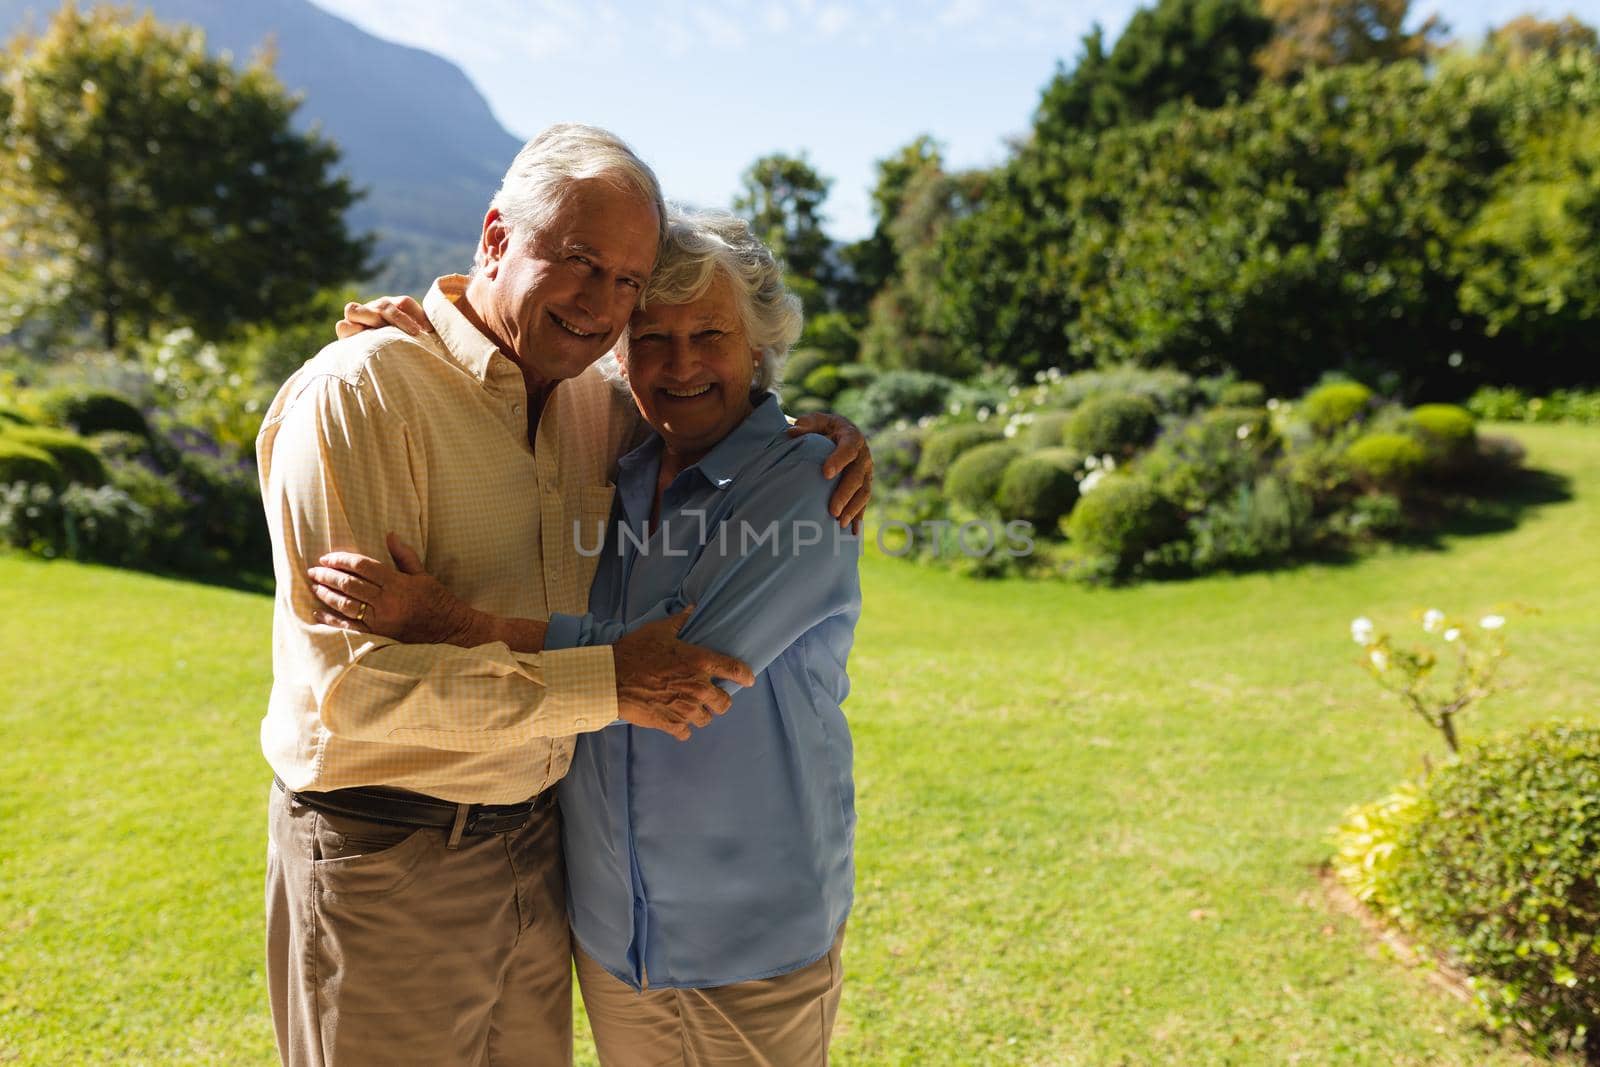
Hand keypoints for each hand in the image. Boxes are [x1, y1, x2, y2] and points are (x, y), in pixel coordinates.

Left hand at [307, 534, 473, 643]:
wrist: (451, 628)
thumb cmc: (438, 599)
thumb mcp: (423, 574)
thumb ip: (404, 555)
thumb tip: (390, 535)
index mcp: (398, 583)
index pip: (363, 567)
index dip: (341, 560)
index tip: (327, 558)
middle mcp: (388, 601)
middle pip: (350, 585)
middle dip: (328, 576)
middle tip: (313, 571)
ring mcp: (383, 620)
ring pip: (347, 605)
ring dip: (327, 595)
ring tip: (315, 587)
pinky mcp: (380, 635)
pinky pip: (350, 627)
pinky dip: (332, 620)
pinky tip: (318, 613)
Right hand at [334, 295, 433, 339]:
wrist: (371, 361)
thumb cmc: (401, 346)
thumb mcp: (413, 338)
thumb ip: (422, 331)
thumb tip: (432, 329)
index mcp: (393, 307)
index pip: (404, 303)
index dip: (417, 314)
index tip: (428, 330)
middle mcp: (374, 309)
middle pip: (384, 305)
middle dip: (397, 317)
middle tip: (413, 333)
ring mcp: (357, 318)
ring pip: (355, 309)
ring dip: (370, 319)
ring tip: (383, 333)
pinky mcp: (345, 331)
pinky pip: (343, 326)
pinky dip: (352, 331)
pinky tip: (365, 342)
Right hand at [611, 608, 755, 741]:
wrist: (611, 678)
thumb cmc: (634, 651)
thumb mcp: (658, 631)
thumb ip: (678, 621)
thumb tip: (691, 608)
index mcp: (699, 662)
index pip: (735, 670)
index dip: (745, 676)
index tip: (748, 680)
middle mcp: (698, 687)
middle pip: (724, 703)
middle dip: (719, 700)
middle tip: (711, 697)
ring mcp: (685, 708)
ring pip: (706, 719)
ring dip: (700, 714)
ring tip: (691, 708)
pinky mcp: (670, 723)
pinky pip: (686, 732)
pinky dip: (682, 728)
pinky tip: (676, 721)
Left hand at [787, 412, 872, 531]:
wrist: (837, 433)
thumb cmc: (822, 428)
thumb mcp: (815, 421)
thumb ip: (806, 425)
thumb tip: (792, 431)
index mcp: (852, 436)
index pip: (848, 448)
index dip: (839, 460)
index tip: (826, 473)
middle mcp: (863, 455)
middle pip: (857, 476)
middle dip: (845, 494)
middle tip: (832, 510)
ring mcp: (866, 472)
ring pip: (864, 492)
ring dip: (853, 509)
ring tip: (839, 524)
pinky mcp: (865, 485)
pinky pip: (864, 503)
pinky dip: (859, 517)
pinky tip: (852, 533)